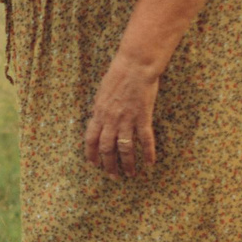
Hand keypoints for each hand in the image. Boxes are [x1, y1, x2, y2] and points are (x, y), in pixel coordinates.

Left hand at [83, 53, 160, 177]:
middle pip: (107, 148)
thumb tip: (97, 119)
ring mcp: (127, 119)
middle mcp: (111, 120)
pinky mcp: (143, 117)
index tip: (94, 165)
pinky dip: (148, 153)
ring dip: (127, 164)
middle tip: (113, 176)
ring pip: (125, 148)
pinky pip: (145, 139)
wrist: (134, 66)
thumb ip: (99, 109)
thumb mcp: (101, 93)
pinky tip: (150, 163)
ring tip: (131, 174)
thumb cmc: (117, 75)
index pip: (91, 139)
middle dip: (109, 165)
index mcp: (98, 113)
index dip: (91, 154)